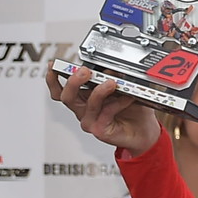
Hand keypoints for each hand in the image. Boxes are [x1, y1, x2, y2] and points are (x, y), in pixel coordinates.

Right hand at [46, 64, 163, 154]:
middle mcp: (83, 109)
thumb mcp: (122, 89)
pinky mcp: (99, 129)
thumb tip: (109, 68)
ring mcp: (89, 120)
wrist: (143, 132)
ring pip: (86, 105)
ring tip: (111, 83)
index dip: (53, 77)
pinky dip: (117, 103)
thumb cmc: (131, 110)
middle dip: (73, 82)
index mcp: (83, 97)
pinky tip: (127, 97)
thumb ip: (114, 78)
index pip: (60, 88)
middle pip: (66, 96)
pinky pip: (105, 113)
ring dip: (99, 91)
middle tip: (84, 71)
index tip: (54, 65)